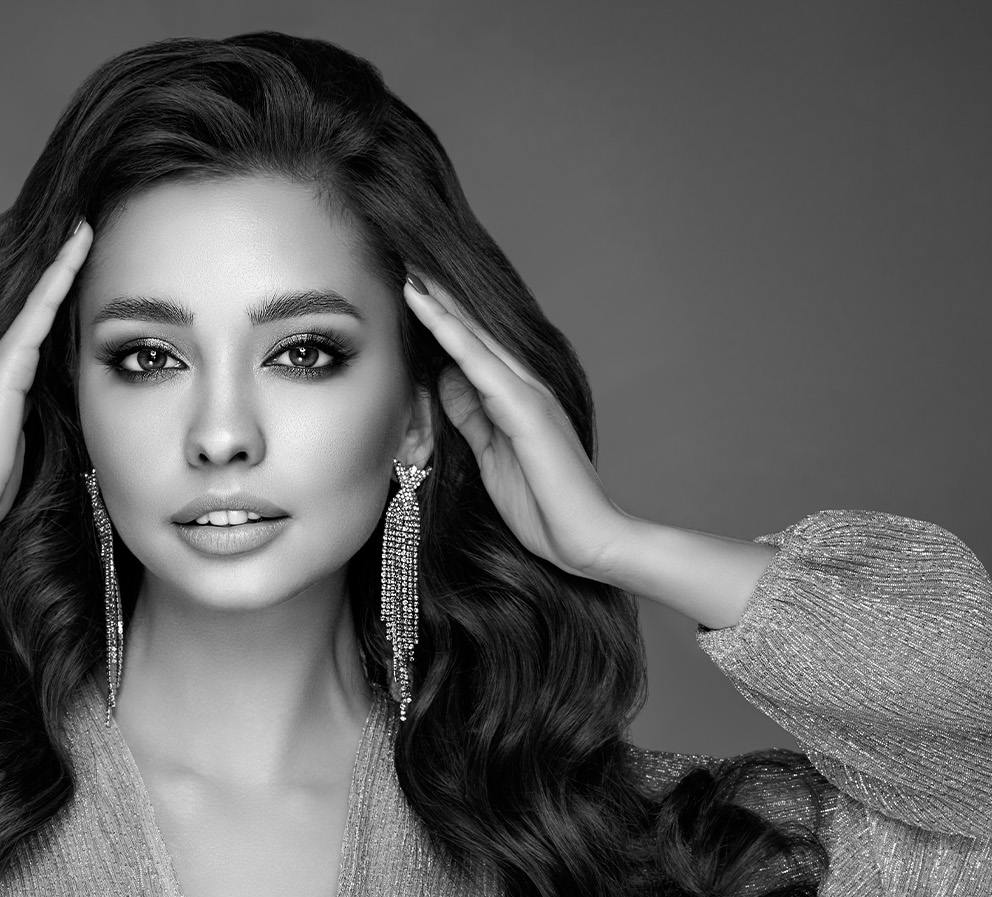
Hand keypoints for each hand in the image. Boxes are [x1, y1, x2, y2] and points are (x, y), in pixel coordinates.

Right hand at [0, 219, 93, 550]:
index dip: (61, 297)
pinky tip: (78, 244)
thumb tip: (67, 412)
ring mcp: (2, 359)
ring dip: (64, 261)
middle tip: (84, 227)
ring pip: (40, 299)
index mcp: (10, 382)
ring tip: (85, 226)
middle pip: (39, 306)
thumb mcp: (27, 446)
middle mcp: (4, 362)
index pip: (42, 330)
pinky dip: (59, 275)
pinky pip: (39, 307)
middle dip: (61, 268)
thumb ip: (39, 420)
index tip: (83, 265)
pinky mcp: (5, 362)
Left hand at [401, 273, 635, 579]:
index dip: (441, 321)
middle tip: (406, 261)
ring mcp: (528, 395)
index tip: (409, 292)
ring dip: (443, 306)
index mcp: (514, 400)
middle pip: (474, 333)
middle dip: (440, 298)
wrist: (585, 540)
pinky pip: (482, 365)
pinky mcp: (528, 410)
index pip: (470, 351)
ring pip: (476, 339)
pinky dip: (455, 337)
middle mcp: (523, 387)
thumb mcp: (489, 458)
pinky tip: (432, 313)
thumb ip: (470, 418)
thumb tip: (444, 382)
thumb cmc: (542, 508)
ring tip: (412, 273)